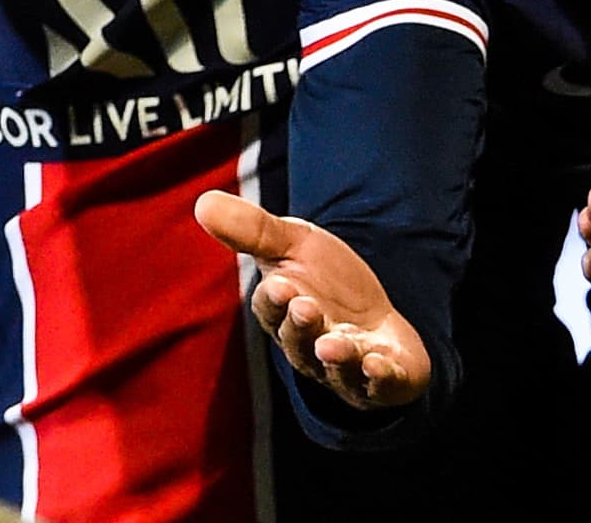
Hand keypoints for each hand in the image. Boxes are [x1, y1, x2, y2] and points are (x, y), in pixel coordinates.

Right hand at [194, 190, 429, 410]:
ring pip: (337, 369)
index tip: (279, 285)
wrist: (377, 319)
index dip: (274, 301)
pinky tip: (379, 364)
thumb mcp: (294, 245)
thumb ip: (253, 229)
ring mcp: (348, 369)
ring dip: (336, 357)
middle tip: (305, 306)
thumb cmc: (327, 282)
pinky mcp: (387, 381)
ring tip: (334, 345)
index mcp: (283, 315)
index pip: (271, 311)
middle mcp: (311, 348)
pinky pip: (382, 387)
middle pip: (300, 342)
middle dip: (301, 326)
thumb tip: (203, 202)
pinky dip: (381, 379)